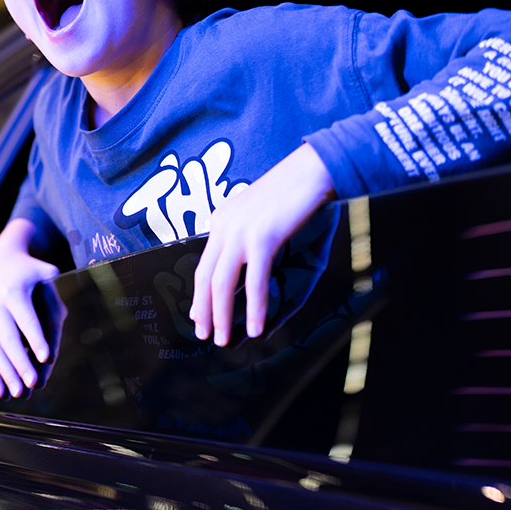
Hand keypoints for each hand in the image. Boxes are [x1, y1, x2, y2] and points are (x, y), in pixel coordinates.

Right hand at [0, 219, 60, 398]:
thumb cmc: (28, 270)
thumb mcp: (43, 269)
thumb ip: (55, 288)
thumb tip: (61, 302)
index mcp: (14, 292)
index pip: (26, 318)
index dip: (36, 338)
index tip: (46, 357)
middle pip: (8, 339)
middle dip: (20, 363)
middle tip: (33, 384)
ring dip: (5, 374)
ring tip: (19, 394)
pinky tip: (1, 393)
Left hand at [190, 143, 335, 345]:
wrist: (313, 170)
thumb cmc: (294, 194)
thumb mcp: (262, 219)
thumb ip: (250, 242)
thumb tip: (247, 272)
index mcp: (221, 220)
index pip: (203, 264)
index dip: (198, 294)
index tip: (197, 316)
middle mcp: (224, 225)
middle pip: (205, 277)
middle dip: (203, 310)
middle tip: (204, 335)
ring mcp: (240, 231)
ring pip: (222, 283)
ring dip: (222, 315)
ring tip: (224, 340)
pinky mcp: (262, 237)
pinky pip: (254, 281)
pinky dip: (254, 307)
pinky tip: (256, 328)